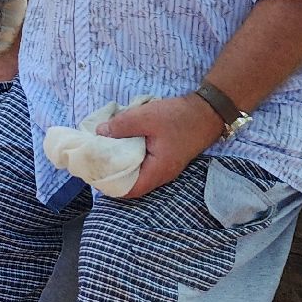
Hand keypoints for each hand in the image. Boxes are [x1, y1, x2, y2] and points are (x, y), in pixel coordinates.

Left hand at [96, 94, 223, 197]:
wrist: (208, 111)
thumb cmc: (178, 117)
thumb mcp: (145, 117)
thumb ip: (120, 126)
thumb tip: (99, 133)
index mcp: (157, 171)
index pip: (129, 190)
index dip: (109, 185)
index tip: (93, 171)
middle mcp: (161, 174)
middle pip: (132, 182)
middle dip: (112, 173)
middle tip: (94, 159)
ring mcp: (165, 167)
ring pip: (138, 172)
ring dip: (122, 163)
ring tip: (104, 150)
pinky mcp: (166, 157)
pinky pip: (144, 162)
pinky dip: (131, 156)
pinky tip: (122, 142)